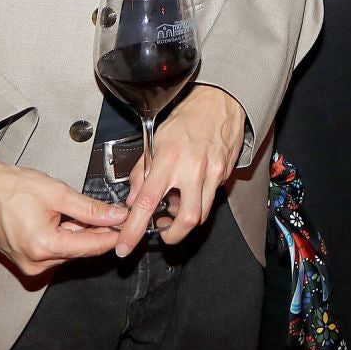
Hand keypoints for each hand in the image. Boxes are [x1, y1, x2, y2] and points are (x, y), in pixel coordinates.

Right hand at [0, 151, 127, 277]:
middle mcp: (36, 264)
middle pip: (82, 249)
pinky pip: (54, 250)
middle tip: (107, 209)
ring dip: (78, 232)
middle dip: (97, 230)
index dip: (115, 234)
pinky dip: (63, 235)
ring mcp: (28, 265)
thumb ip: (90, 209)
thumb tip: (117, 216)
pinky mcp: (24, 261)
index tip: (131, 223)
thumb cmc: (9, 187)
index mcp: (44, 247)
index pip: (93, 246)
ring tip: (69, 208)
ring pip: (69, 250)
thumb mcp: (57, 193)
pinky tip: (58, 218)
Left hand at [116, 84, 245, 254]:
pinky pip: (210, 198)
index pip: (147, 202)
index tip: (125, 246)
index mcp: (169, 160)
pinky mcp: (225, 175)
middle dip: (173, 235)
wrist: (218, 103)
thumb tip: (133, 199)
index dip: (134, 229)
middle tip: (163, 233)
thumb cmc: (185, 119)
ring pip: (202, 213)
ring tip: (176, 207)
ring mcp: (213, 173)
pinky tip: (191, 189)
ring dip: (186, 219)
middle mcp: (193, 169)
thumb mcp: (155, 141)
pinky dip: (198, 201)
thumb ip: (142, 172)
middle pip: (186, 219)